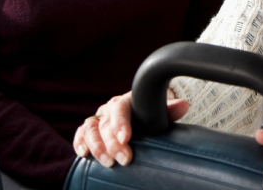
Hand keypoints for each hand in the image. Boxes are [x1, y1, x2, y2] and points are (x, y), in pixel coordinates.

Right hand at [73, 91, 189, 167]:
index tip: (126, 138)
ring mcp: (99, 118)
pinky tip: (83, 154)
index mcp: (127, 100)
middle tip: (123, 159)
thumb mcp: (160, 110)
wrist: (140, 111)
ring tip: (107, 162)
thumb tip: (183, 105)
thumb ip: (169, 109)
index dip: (121, 123)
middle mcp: (110, 107)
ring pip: (90, 128)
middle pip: (106, 123)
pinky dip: (80, 142)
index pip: (120, 108)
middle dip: (112, 143)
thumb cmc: (149, 113)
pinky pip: (81, 132)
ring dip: (97, 146)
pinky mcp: (90, 129)